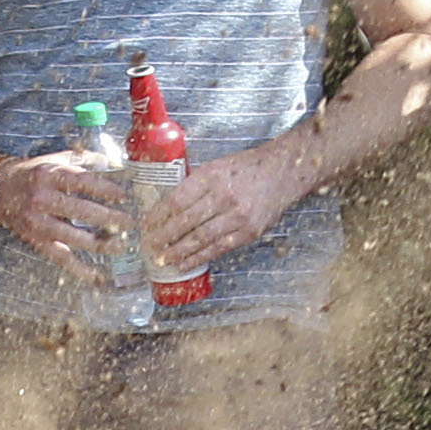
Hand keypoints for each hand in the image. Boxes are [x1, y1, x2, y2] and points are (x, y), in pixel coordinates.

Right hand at [0, 153, 129, 277]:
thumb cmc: (32, 174)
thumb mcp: (55, 159)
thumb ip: (84, 159)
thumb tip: (114, 162)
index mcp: (51, 176)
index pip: (83, 182)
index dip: (105, 189)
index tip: (123, 196)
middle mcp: (43, 199)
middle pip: (81, 211)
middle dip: (108, 218)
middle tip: (128, 222)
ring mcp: (38, 223)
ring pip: (72, 237)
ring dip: (99, 244)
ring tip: (119, 246)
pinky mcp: (35, 241)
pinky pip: (59, 257)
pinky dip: (78, 269)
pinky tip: (96, 276)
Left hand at [142, 151, 287, 272]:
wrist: (284, 171)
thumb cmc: (248, 167)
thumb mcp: (217, 166)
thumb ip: (196, 185)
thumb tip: (168, 205)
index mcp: (211, 176)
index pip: (177, 199)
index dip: (158, 216)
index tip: (146, 225)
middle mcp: (224, 196)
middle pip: (185, 221)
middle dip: (162, 237)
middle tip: (148, 247)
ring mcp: (238, 216)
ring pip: (200, 238)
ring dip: (177, 252)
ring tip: (161, 260)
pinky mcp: (249, 231)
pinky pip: (219, 248)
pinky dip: (199, 258)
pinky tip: (185, 264)